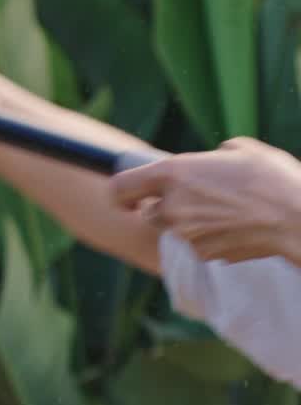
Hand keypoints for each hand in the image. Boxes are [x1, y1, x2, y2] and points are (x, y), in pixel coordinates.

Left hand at [111, 137, 300, 263]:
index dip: (121, 193)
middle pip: (149, 213)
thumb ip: (210, 157)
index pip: (121, 188)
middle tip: (193, 197)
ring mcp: (187, 235)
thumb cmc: (272, 177)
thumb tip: (209, 162)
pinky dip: (211, 237)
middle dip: (164, 207)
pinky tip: (236, 226)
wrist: (296, 218)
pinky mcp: (203, 255)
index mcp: (175, 174)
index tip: (129, 196)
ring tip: (225, 209)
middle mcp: (173, 207)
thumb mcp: (239, 149)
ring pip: (176, 230)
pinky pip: (198, 245)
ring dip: (190, 222)